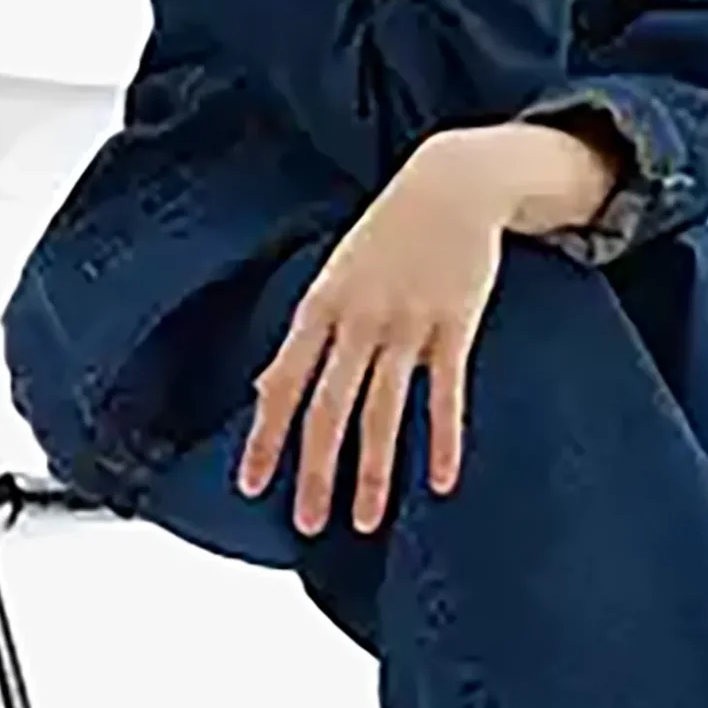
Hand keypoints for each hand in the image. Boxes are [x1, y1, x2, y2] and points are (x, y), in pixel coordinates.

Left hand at [236, 131, 514, 534]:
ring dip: (372, 471)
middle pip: (329, 408)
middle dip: (316, 471)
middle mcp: (358, 319)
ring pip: (383, 410)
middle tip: (309, 524)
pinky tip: (440, 480)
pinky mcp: (455, 324)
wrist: (450, 184)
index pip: (282, 384)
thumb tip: (263, 387)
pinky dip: (443, 439)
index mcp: (320, 307)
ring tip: (365, 520)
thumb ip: (308, 334)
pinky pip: (447, 392)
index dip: (265, 438)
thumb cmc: (387, 234)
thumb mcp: (333, 276)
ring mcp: (408, 323)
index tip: (252, 486)